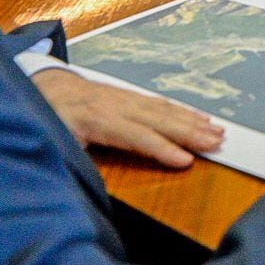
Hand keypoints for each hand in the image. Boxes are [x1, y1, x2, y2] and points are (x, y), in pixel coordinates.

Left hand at [32, 69, 223, 167]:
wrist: (46, 86)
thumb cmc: (49, 118)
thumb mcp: (53, 140)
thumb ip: (74, 156)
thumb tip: (88, 178)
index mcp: (97, 119)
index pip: (137, 136)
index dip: (162, 148)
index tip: (186, 160)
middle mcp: (118, 106)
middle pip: (160, 120)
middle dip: (191, 132)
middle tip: (217, 143)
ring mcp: (127, 98)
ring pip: (166, 110)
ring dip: (194, 122)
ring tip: (217, 132)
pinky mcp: (132, 96)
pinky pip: (163, 103)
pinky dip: (185, 111)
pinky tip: (200, 117)